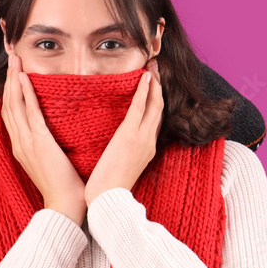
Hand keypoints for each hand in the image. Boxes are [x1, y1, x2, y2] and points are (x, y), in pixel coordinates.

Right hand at [1, 53, 86, 224]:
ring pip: (14, 105)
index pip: (11, 113)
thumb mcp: (51, 161)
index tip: (12, 73)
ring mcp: (26, 143)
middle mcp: (19, 142)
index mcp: (22, 147)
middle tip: (11, 57)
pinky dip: (24, 94)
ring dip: (13, 80)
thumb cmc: (64, 187)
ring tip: (14, 59)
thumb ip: (47, 145)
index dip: (9, 91)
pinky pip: (29, 113)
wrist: (65, 207)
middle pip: (7, 104)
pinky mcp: (38, 143)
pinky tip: (23, 78)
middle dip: (8, 79)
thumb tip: (52, 132)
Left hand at [84, 61, 163, 205]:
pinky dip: (144, 91)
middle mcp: (148, 142)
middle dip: (159, 86)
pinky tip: (145, 77)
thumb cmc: (107, 189)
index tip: (153, 84)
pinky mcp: (130, 137)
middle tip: (156, 67)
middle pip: (159, 108)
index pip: (154, 119)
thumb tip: (114, 144)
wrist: (107, 201)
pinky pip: (140, 109)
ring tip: (153, 66)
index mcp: (146, 149)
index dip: (155, 100)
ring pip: (153, 105)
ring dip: (154, 83)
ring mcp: (142, 139)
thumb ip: (121, 152)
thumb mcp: (119, 166)